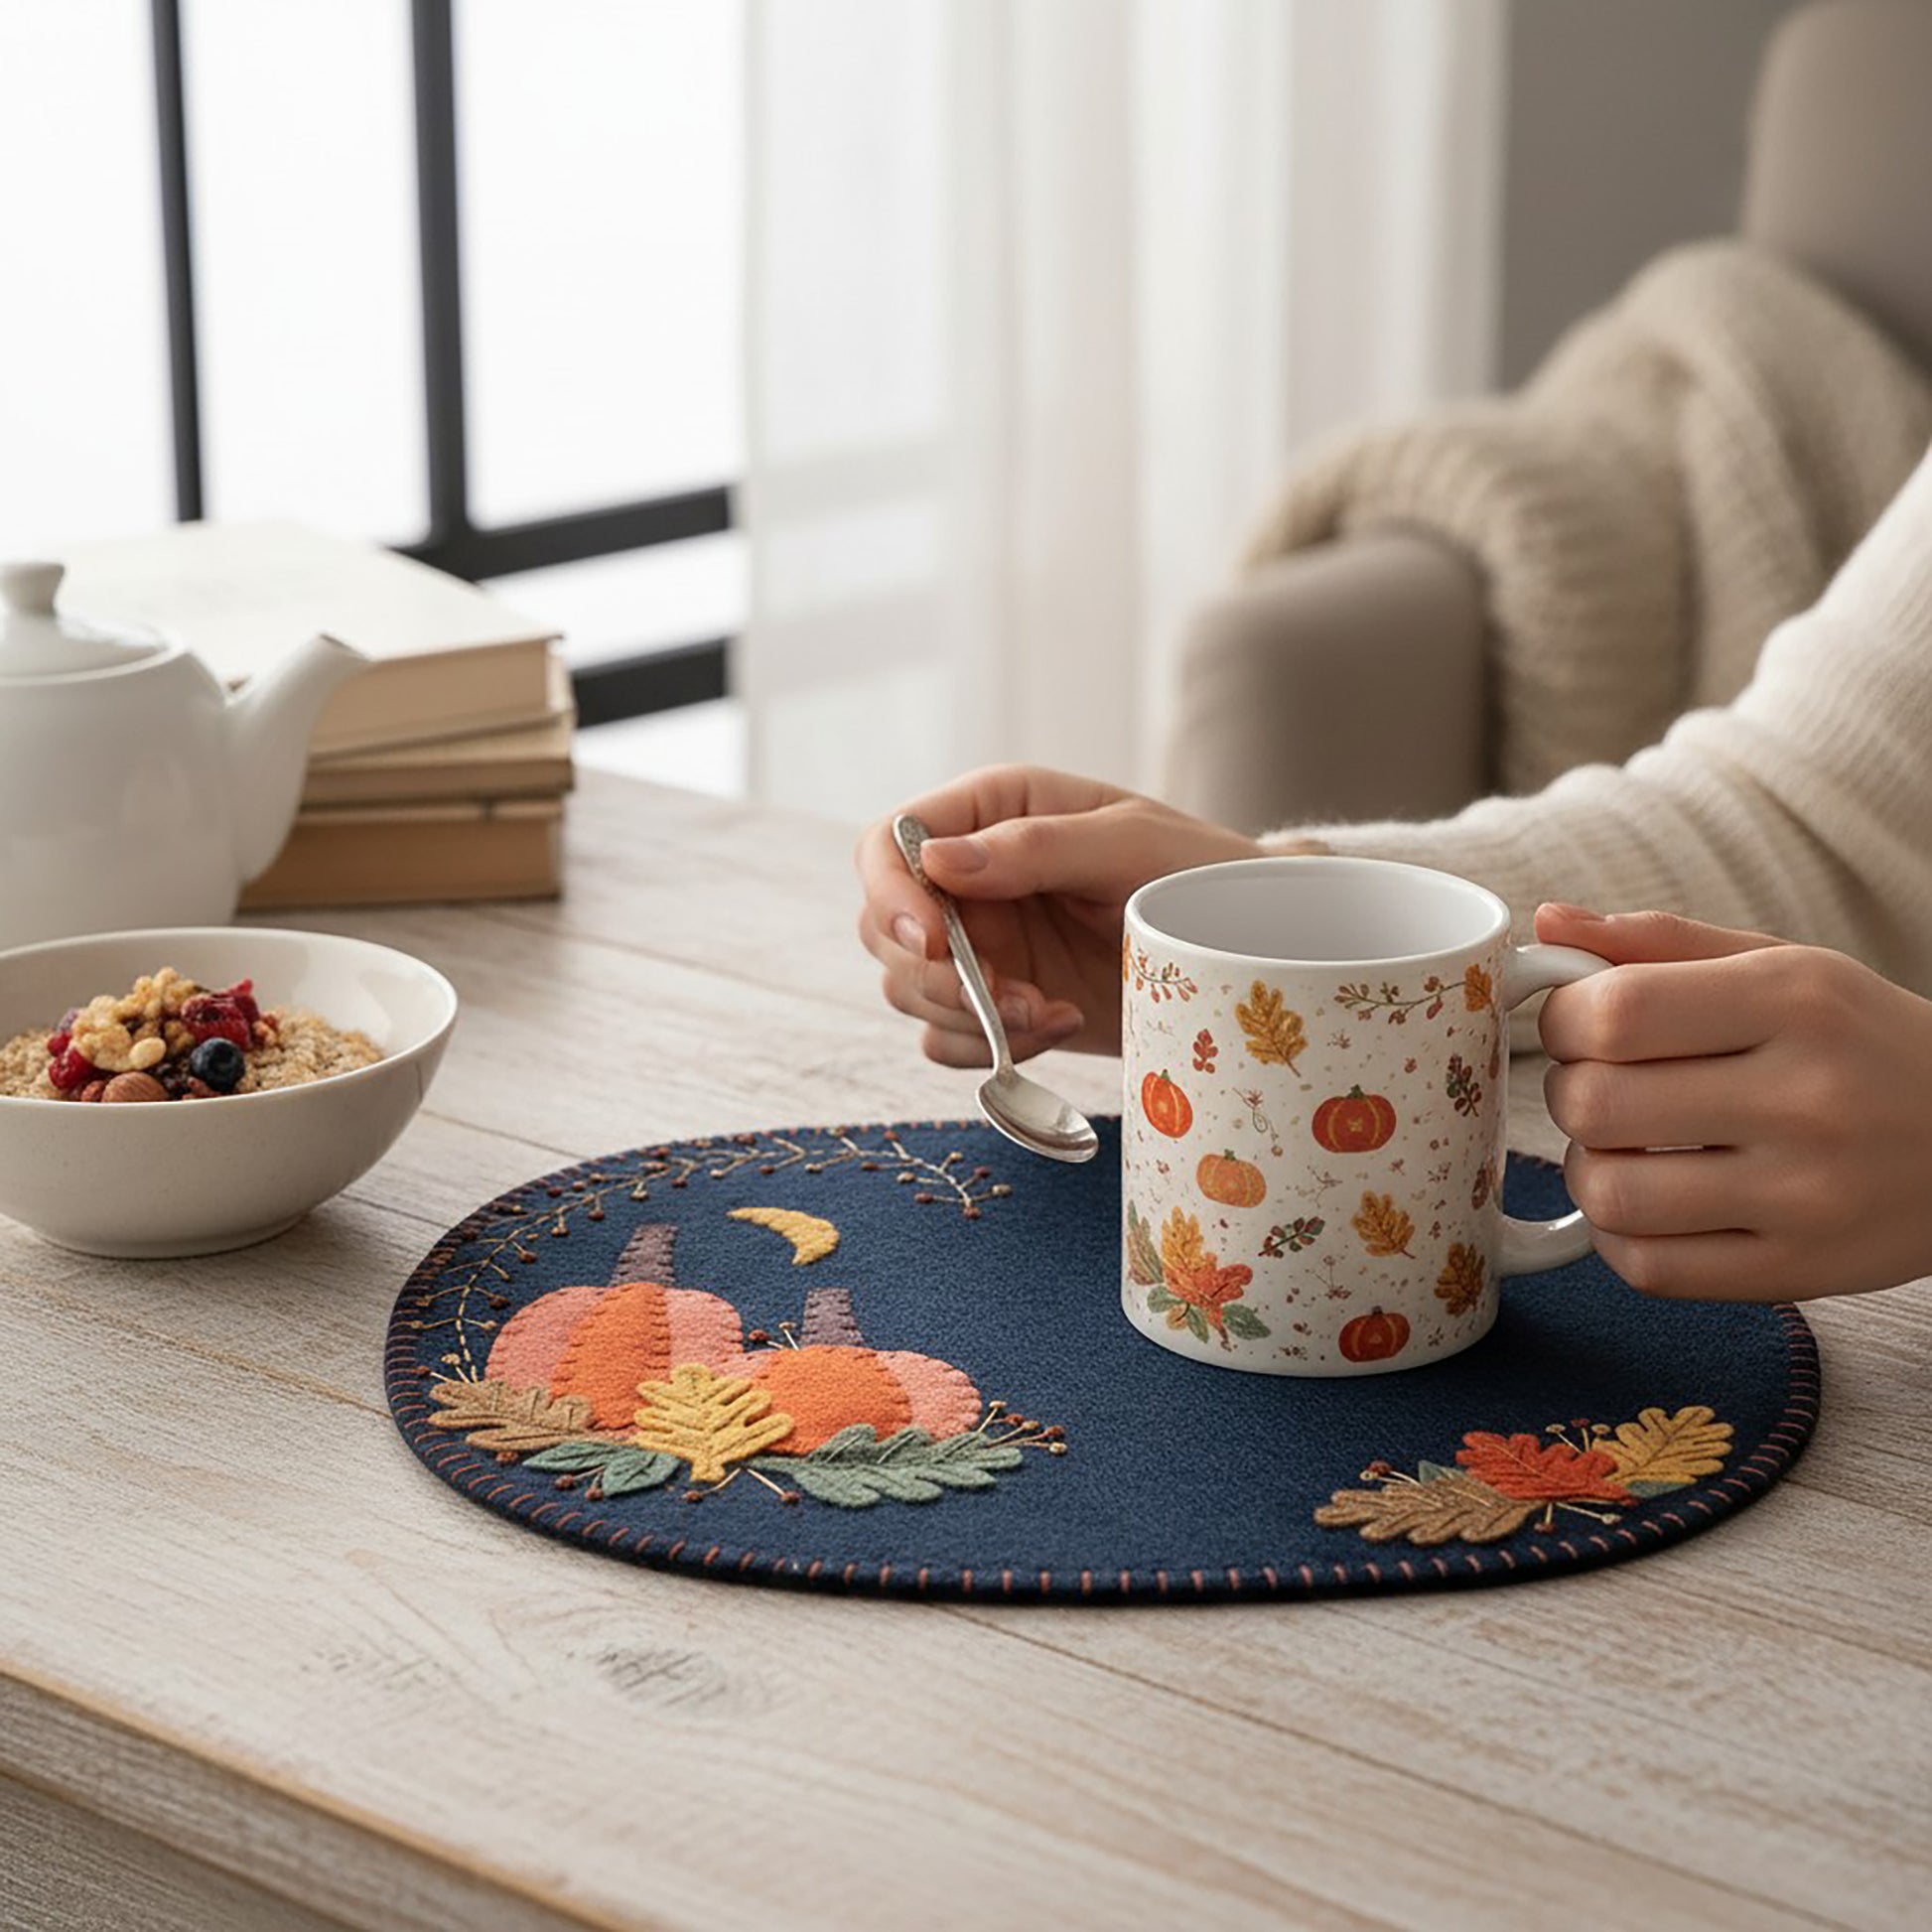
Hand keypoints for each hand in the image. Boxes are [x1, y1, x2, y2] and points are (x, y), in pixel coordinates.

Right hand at [856, 765, 1274, 1063]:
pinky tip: (1055, 1027)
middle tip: (1012, 996)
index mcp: (992, 812)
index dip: (892, 894)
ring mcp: (980, 944)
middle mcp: (970, 878)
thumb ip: (1037, 847)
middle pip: (885, 929)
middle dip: (938, 975)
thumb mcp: (1131, 845)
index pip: (890, 843)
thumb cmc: (1199, 873)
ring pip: (908, 990)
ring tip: (1052, 1012)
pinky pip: (946, 1040)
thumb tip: (938, 861)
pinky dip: (988, 1048)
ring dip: (970, 1016)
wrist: (1244, 949)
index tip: (934, 942)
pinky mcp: (997, 1004)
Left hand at [1536, 904, 1931, 1300]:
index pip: (1614, 1013)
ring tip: (1624, 1147)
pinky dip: (1621, 1237)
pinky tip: (1651, 1205)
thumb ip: (1659, 943)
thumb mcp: (1782, 966)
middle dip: (1570, 1092)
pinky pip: (1650, 1267)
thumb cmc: (1858, 1040)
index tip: (1580, 1025)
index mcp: (1796, 1001)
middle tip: (1604, 1085)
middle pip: (1595, 1105)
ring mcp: (1807, 1195)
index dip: (1563, 1020)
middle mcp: (1807, 1098)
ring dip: (1588, 1168)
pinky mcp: (1801, 1271)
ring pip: (1610, 1194)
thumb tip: (1544, 925)